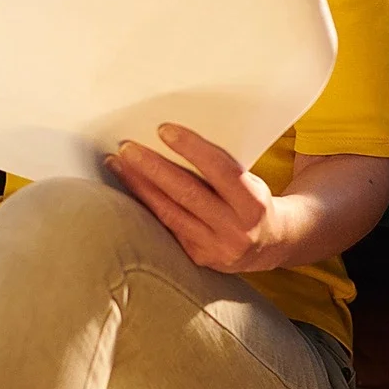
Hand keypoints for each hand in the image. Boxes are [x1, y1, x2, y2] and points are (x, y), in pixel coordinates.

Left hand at [106, 124, 294, 273]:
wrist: (270, 244)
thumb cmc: (253, 201)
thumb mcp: (250, 183)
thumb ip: (221, 169)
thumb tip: (173, 140)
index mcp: (253, 204)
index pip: (220, 170)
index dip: (191, 148)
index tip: (163, 129)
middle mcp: (235, 229)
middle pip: (187, 193)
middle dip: (153, 168)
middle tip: (127, 148)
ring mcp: (215, 248)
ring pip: (170, 213)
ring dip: (140, 187)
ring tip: (118, 165)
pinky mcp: (198, 259)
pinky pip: (166, 229)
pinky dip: (146, 207)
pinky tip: (129, 190)